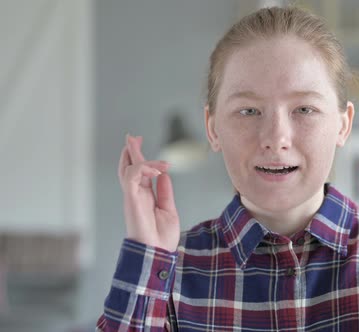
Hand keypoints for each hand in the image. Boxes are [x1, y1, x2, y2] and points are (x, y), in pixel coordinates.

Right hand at [118, 134, 179, 251]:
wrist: (157, 254)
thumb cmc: (161, 238)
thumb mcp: (168, 210)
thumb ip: (164, 192)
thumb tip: (164, 175)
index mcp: (144, 197)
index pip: (138, 173)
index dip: (139, 157)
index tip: (139, 143)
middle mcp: (136, 195)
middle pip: (129, 167)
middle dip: (131, 151)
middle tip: (133, 136)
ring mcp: (132, 197)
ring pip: (128, 169)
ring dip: (140, 157)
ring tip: (154, 156)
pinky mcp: (131, 200)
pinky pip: (132, 177)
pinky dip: (144, 168)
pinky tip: (158, 169)